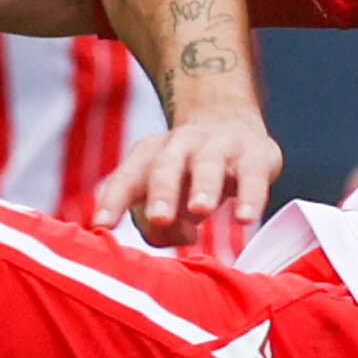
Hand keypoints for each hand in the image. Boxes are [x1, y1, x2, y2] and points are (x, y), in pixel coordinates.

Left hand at [97, 110, 278, 246]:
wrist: (229, 121)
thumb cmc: (186, 172)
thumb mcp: (166, 195)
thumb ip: (160, 224)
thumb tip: (178, 236)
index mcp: (149, 155)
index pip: (126, 179)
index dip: (112, 201)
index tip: (102, 226)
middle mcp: (180, 146)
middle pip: (165, 167)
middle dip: (161, 192)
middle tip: (158, 218)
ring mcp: (219, 147)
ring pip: (207, 165)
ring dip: (202, 187)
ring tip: (200, 210)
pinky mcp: (255, 155)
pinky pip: (251, 176)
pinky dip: (249, 197)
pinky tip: (245, 218)